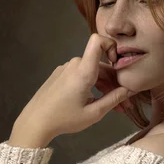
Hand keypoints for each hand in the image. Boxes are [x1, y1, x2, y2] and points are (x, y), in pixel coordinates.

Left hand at [11, 34, 136, 142]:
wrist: (34, 122)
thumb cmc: (64, 119)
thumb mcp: (93, 113)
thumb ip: (113, 100)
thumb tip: (129, 90)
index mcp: (83, 70)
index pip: (97, 40)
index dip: (111, 45)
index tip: (118, 65)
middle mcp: (74, 65)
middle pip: (100, 64)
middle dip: (114, 81)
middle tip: (124, 102)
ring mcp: (65, 69)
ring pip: (92, 71)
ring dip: (105, 86)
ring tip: (114, 107)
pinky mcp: (59, 76)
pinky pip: (81, 75)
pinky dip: (92, 85)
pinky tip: (97, 102)